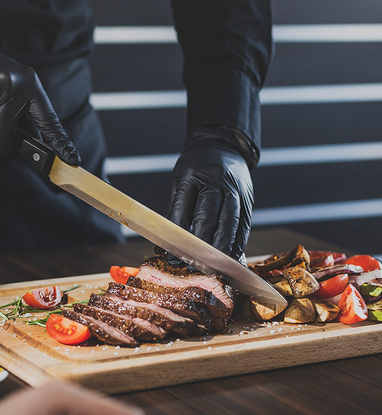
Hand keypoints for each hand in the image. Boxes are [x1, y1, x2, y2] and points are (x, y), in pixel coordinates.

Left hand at [167, 126, 255, 260]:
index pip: (185, 210)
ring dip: (222, 248)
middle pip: (211, 218)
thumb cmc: (195, 168)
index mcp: (195, 175)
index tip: (172, 255)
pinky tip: (232, 258)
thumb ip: (175, 212)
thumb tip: (164, 245)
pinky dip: (238, 243)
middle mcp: (219, 181)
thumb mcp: (180, 182)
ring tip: (214, 268)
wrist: (222, 146)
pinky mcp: (248, 199)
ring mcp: (237, 189)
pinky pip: (244, 224)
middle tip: (193, 266)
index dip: (178, 236)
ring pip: (231, 223)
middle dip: (201, 245)